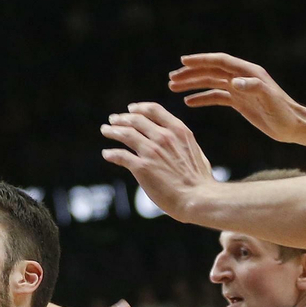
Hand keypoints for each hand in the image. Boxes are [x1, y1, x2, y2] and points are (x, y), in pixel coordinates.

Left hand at [100, 103, 215, 221]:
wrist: (197, 198)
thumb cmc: (200, 181)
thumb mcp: (196, 152)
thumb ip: (184, 144)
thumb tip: (179, 144)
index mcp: (178, 131)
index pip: (154, 110)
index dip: (140, 108)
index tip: (131, 109)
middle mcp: (163, 137)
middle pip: (136, 120)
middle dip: (122, 118)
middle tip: (113, 120)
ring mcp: (151, 151)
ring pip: (125, 134)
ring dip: (112, 131)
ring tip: (105, 130)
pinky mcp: (141, 167)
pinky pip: (120, 156)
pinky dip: (111, 153)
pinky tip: (107, 154)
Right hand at [167, 53, 305, 142]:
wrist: (294, 127)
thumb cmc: (284, 113)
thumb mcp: (269, 100)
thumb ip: (253, 88)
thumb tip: (233, 80)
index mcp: (248, 72)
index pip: (220, 62)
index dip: (201, 60)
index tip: (182, 61)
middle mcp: (242, 77)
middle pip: (211, 71)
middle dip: (191, 73)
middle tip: (171, 78)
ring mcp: (240, 89)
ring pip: (211, 83)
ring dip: (193, 84)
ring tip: (173, 87)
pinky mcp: (240, 101)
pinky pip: (217, 97)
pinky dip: (203, 98)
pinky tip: (189, 102)